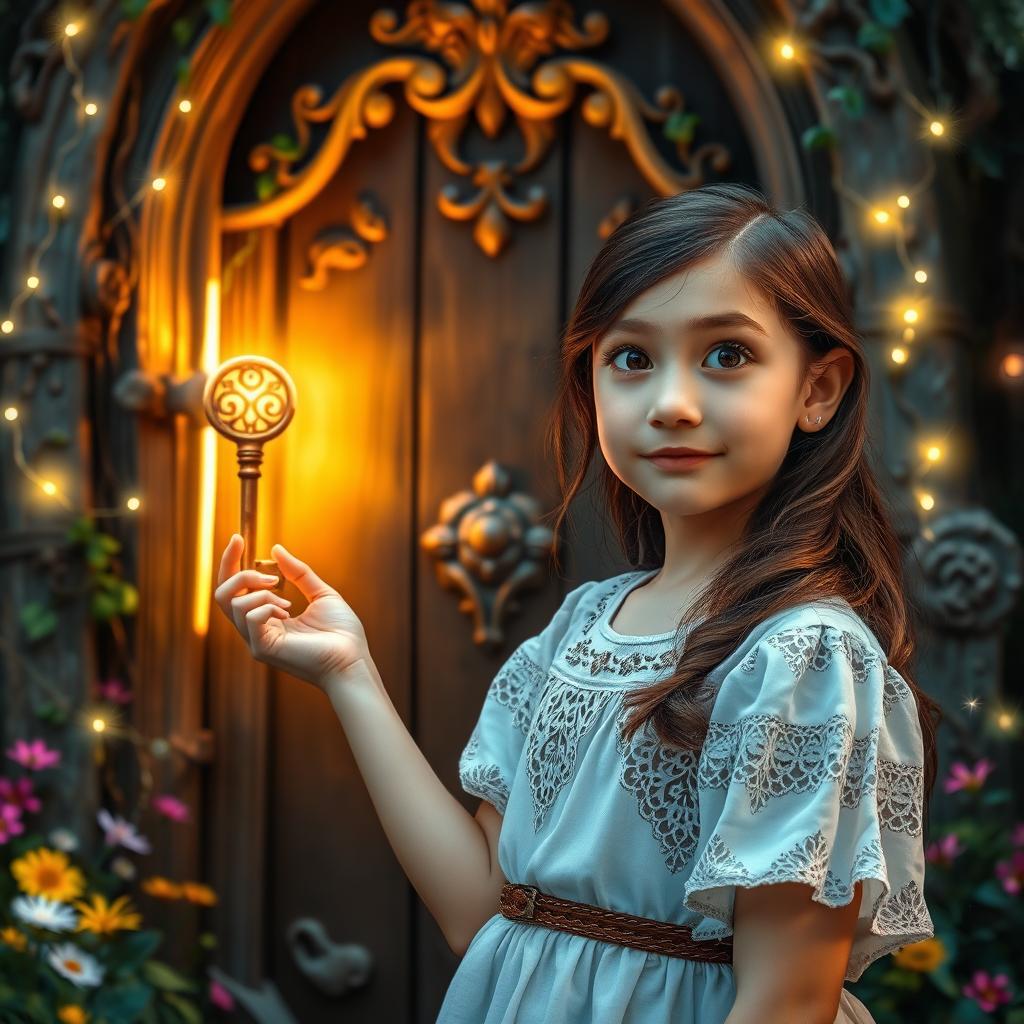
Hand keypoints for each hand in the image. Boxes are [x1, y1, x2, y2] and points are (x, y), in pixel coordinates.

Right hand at [213, 535, 371, 689]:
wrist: (353, 660)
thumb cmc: (342, 633)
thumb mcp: (321, 593)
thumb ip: (298, 573)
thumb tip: (276, 549)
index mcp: (267, 618)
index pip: (235, 589)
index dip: (231, 562)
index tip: (238, 538)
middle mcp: (256, 630)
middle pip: (222, 595)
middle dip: (239, 573)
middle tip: (271, 577)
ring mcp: (256, 641)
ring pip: (234, 603)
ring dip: (261, 593)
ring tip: (287, 603)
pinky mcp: (262, 649)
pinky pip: (249, 616)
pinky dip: (266, 606)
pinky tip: (288, 613)